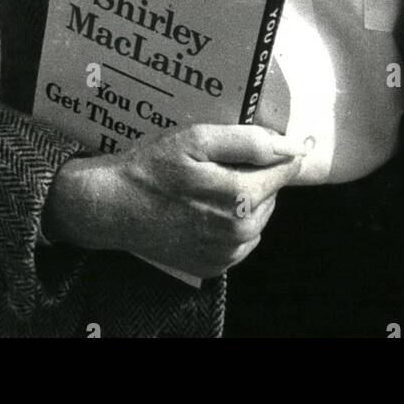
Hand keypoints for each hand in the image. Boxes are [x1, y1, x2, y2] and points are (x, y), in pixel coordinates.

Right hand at [43, 124, 307, 279]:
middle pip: (272, 194)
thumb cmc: (151, 167)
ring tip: (209, 184)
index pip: (286, 169)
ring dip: (245, 199)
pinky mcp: (213, 264)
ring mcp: (226, 252)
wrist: (113, 206)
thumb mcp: (196, 139)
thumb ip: (249, 142)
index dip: (274, 151)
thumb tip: (290, 147)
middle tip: (218, 162)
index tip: (253, 143)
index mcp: (240, 197)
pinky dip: (230, 221)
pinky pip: (240, 239)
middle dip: (255, 175)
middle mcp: (238, 231)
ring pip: (258, 217)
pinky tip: (203, 207)